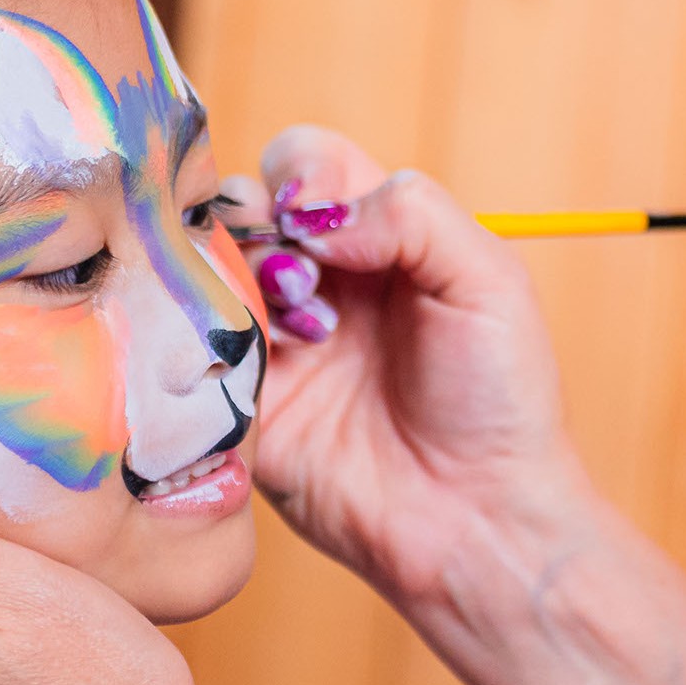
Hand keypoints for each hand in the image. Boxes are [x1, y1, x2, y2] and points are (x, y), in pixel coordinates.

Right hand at [220, 126, 595, 611]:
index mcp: (379, 239)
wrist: (477, 522)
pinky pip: (184, 350)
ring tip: (301, 333)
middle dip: (259, 225)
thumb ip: (411, 214)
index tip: (315, 217)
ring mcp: (272, 342)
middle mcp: (316, 282)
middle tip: (305, 282)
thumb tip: (318, 214)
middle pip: (242, 206)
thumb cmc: (501, 401)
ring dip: (236, 281)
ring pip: (203, 270)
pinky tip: (258, 364)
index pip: (307, 163)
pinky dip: (204, 340)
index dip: (301, 175)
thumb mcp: (488, 281)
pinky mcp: (237, 404)